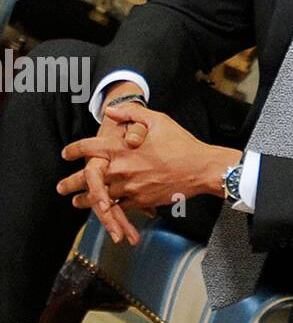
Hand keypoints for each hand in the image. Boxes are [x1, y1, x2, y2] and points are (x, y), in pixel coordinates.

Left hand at [58, 105, 239, 227]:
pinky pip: (119, 208)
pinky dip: (109, 210)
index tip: (66, 153)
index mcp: (121, 147)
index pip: (88, 148)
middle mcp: (121, 169)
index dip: (73, 150)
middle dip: (71, 183)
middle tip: (61, 188)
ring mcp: (130, 187)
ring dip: (85, 200)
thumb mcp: (157, 120)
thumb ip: (130, 114)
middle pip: (87, 178)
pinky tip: (103, 211)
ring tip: (76, 202)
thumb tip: (109, 111)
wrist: (200, 168)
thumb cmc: (180, 142)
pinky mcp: (140, 200)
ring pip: (99, 197)